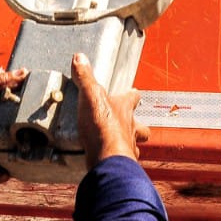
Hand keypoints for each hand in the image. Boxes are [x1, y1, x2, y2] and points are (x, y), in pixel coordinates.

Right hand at [71, 53, 150, 168]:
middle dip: (138, 124)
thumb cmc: (102, 127)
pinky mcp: (121, 162)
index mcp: (124, 108)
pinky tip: (112, 160)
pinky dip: (120, 160)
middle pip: (141, 125)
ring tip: (122, 143)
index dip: (133, 94)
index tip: (133, 91)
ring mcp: (128, 145)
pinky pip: (124, 161)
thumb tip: (80, 58)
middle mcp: (130, 127)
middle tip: (131, 122)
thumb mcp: (90, 95)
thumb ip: (85, 77)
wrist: (107, 158)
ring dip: (130, 142)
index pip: (133, 97)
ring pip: (135, 143)